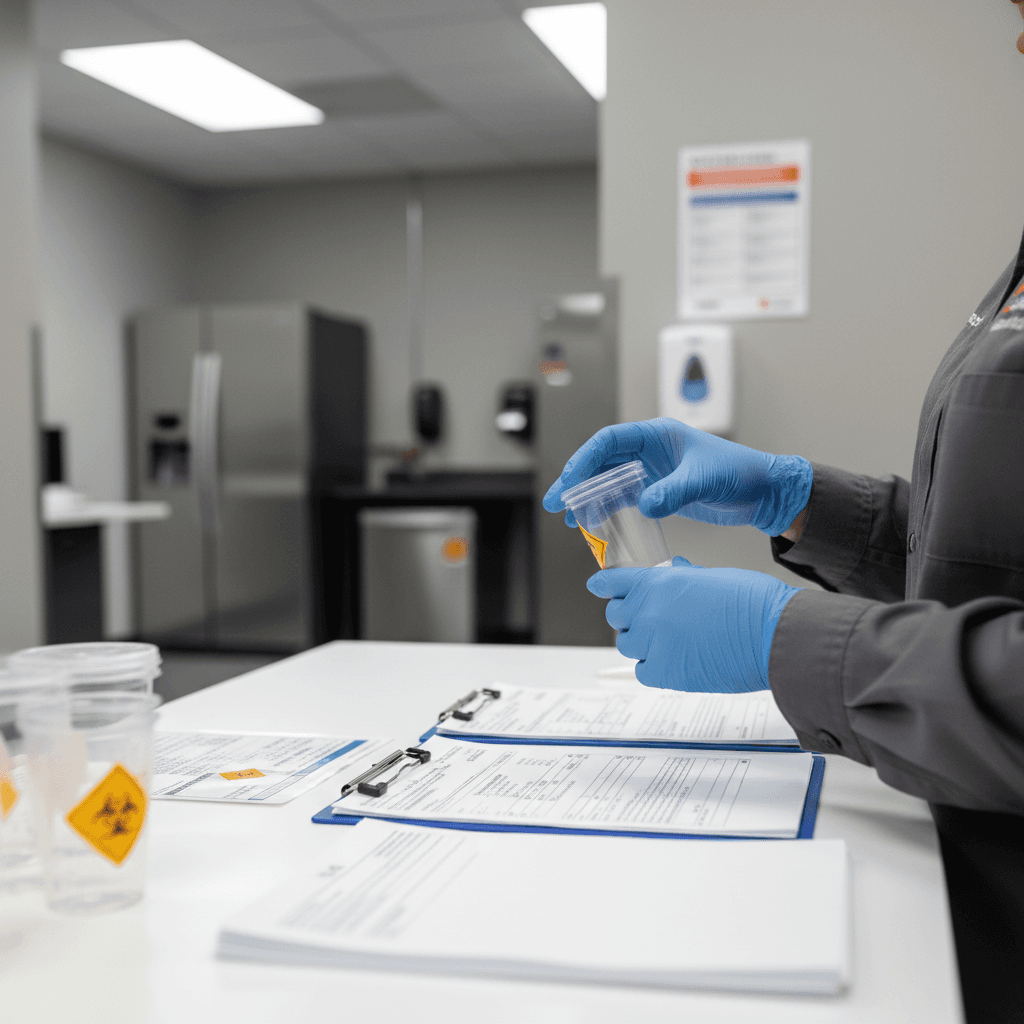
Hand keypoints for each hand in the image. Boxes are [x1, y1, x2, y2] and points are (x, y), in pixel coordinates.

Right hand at [542, 418, 811, 536]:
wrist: (764, 493)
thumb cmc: (742, 474)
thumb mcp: (705, 480)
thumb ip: (673, 491)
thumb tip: (645, 504)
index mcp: (658, 435)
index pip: (609, 441)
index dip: (584, 459)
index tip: (569, 480)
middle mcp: (650, 450)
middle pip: (601, 461)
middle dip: (576, 481)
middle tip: (556, 502)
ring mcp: (652, 471)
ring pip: (608, 481)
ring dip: (587, 498)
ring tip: (568, 518)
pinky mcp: (658, 491)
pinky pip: (623, 498)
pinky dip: (606, 509)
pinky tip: (594, 524)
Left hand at [587, 556, 799, 691]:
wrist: (775, 635)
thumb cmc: (753, 603)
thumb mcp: (712, 576)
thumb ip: (682, 578)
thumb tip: (672, 573)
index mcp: (659, 582)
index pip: (613, 581)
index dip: (604, 584)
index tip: (598, 586)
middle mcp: (650, 611)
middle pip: (617, 615)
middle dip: (628, 615)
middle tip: (646, 618)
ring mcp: (655, 643)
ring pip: (627, 644)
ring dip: (640, 641)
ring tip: (664, 640)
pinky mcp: (667, 673)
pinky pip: (643, 670)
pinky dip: (652, 666)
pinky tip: (671, 660)